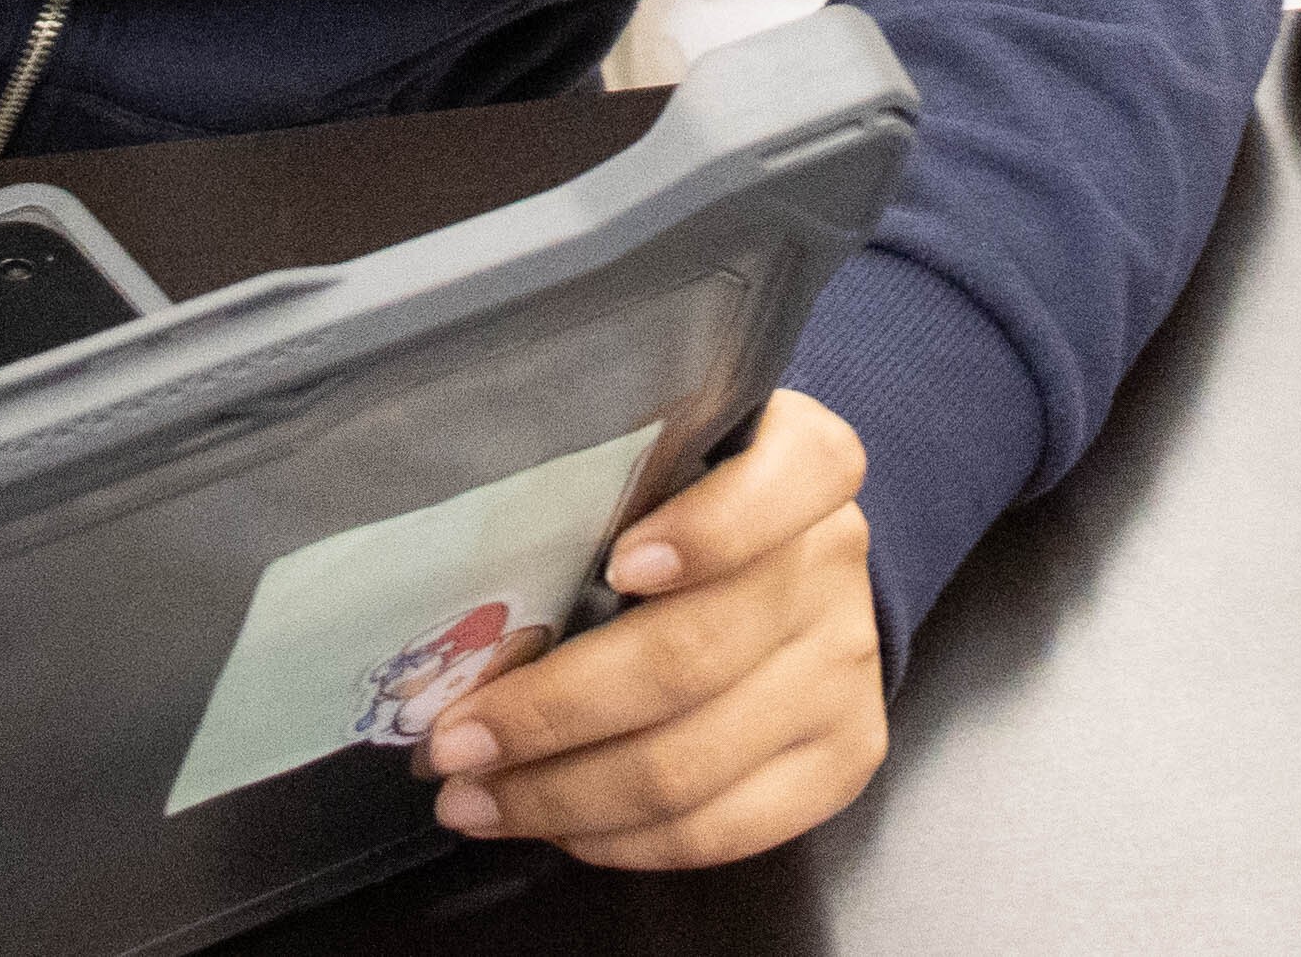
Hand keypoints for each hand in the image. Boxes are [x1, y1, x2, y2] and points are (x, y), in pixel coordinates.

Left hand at [420, 390, 884, 869]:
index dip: (706, 532)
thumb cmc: (685, 510)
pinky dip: (619, 839)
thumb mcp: (657, 463)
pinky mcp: (842, 760)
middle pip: (692, 656)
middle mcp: (832, 563)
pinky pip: (719, 829)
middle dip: (552, 712)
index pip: (787, 480)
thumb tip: (458, 592)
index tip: (619, 564)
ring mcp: (845, 669)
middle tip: (455, 738)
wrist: (793, 572)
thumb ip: (597, 494)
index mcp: (802, 460)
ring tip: (475, 796)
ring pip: (691, 764)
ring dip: (561, 795)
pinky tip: (553, 825)